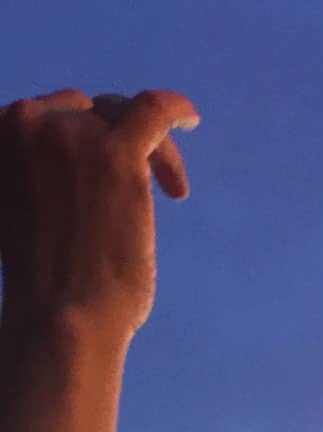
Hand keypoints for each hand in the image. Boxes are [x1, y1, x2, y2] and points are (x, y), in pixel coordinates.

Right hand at [0, 88, 197, 338]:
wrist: (62, 319)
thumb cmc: (46, 288)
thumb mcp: (20, 216)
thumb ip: (36, 182)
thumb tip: (68, 179)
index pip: (48, 117)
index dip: (84, 141)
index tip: (106, 179)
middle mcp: (21, 124)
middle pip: (86, 113)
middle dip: (116, 144)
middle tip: (151, 189)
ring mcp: (68, 135)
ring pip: (121, 116)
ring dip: (148, 148)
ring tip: (171, 190)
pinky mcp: (115, 154)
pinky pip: (153, 109)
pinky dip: (175, 110)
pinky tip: (190, 119)